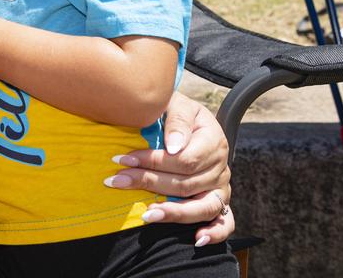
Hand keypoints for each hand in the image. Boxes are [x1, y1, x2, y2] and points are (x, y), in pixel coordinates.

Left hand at [105, 92, 232, 243]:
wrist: (184, 118)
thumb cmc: (174, 110)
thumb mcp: (175, 103)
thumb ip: (177, 120)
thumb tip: (174, 147)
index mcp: (213, 140)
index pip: (184, 159)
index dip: (153, 162)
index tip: (123, 160)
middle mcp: (220, 166)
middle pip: (186, 183)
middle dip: (149, 183)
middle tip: (118, 181)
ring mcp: (220, 186)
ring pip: (202, 206)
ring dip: (174, 213)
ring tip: (148, 215)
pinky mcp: (218, 200)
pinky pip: (224, 222)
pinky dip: (214, 233)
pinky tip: (196, 239)